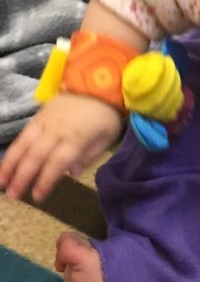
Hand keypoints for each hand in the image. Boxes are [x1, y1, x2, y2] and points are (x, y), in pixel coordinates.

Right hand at [0, 93, 122, 201]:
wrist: (98, 83)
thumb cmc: (105, 115)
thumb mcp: (107, 137)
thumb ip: (89, 156)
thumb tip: (71, 172)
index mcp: (77, 137)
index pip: (58, 162)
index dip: (46, 180)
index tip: (38, 197)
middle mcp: (57, 129)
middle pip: (37, 155)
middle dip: (23, 177)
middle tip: (13, 196)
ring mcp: (45, 121)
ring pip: (24, 144)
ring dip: (11, 164)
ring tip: (1, 183)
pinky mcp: (39, 115)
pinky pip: (23, 134)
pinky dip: (12, 149)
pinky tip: (6, 163)